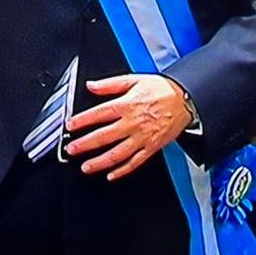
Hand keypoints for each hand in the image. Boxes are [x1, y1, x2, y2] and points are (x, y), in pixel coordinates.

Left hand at [65, 74, 192, 180]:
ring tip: (86, 167)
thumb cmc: (161, 89)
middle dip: (85, 145)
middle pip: (104, 136)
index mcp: (127, 105)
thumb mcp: (134, 79)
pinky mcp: (151, 147)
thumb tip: (92, 85)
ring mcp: (142, 138)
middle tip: (71, 149)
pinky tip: (111, 175)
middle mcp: (132, 123)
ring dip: (99, 162)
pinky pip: (135, 162)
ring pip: (117, 154)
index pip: (99, 114)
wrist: (185, 99)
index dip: (82, 121)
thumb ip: (110, 84)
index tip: (70, 126)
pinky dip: (122, 171)